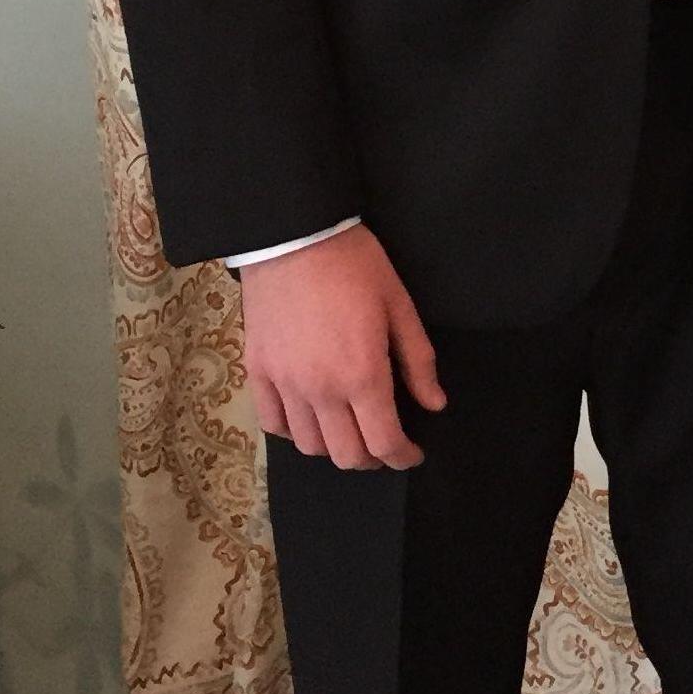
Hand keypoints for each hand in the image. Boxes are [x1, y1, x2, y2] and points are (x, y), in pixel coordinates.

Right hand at [236, 223, 445, 470]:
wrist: (295, 236)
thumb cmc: (355, 265)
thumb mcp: (399, 305)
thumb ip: (418, 361)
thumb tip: (435, 404)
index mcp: (362, 375)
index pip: (384, 442)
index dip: (403, 456)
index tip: (413, 454)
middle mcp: (321, 391)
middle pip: (346, 455)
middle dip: (373, 458)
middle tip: (386, 441)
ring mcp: (284, 384)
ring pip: (309, 446)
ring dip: (334, 448)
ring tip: (350, 430)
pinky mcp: (258, 372)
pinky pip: (272, 423)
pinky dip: (293, 432)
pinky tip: (310, 417)